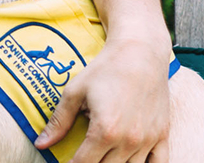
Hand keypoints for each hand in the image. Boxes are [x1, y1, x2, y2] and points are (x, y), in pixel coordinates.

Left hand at [35, 35, 170, 161]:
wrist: (140, 53)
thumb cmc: (105, 69)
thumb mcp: (75, 92)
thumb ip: (59, 121)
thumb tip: (40, 144)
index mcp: (104, 130)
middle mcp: (128, 140)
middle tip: (84, 155)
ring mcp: (148, 140)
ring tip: (102, 156)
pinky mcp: (163, 135)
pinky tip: (129, 161)